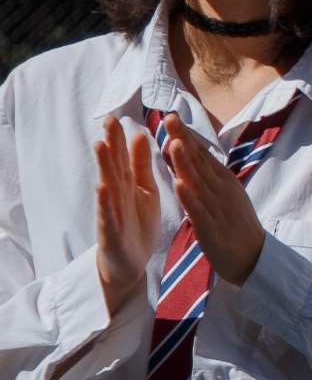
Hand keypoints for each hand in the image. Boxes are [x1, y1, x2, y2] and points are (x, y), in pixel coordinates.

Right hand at [94, 117, 160, 308]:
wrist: (131, 263)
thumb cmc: (137, 224)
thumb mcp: (144, 192)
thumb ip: (141, 167)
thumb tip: (139, 136)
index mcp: (128, 186)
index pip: (122, 159)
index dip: (119, 139)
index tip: (117, 116)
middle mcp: (116, 196)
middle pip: (113, 167)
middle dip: (110, 144)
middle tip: (108, 120)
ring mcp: (111, 214)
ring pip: (108, 187)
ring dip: (103, 167)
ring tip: (99, 145)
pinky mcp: (112, 233)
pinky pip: (108, 216)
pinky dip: (105, 202)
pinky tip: (102, 188)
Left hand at [162, 126, 267, 285]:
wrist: (254, 258)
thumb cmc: (236, 225)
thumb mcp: (228, 194)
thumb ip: (210, 176)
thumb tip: (195, 155)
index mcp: (224, 182)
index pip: (202, 154)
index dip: (187, 135)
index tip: (171, 116)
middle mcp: (221, 191)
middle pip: (199, 162)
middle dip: (183, 140)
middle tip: (169, 118)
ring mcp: (217, 209)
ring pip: (198, 182)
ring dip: (186, 163)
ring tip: (174, 143)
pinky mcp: (212, 228)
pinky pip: (199, 211)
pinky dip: (189, 197)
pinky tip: (178, 185)